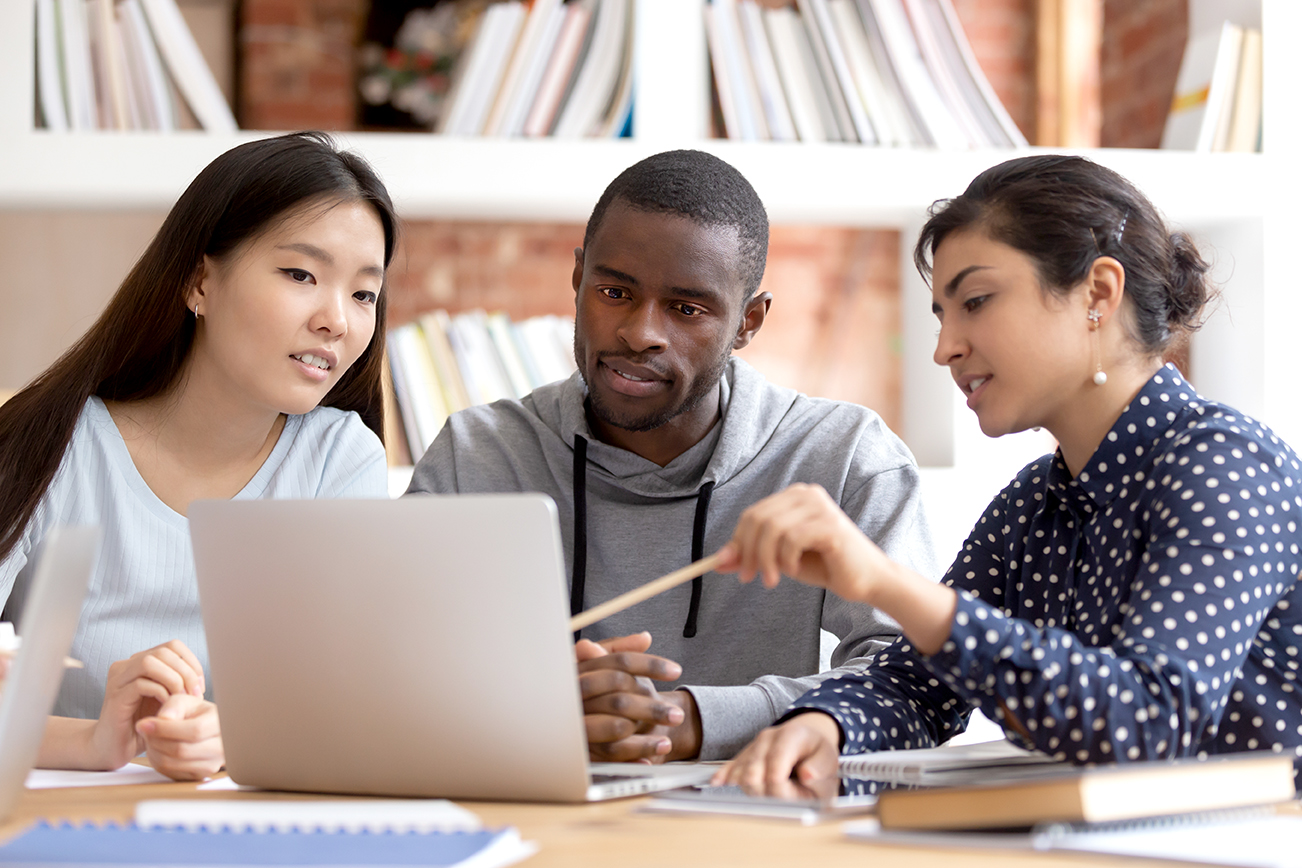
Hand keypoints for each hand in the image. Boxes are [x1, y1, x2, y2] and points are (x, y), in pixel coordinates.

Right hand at [87, 640, 206, 770]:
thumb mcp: (165, 700)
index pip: (172, 646)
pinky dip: (160, 693)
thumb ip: (177, 684)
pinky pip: (141, 684)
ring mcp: (118, 680)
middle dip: (185, 671)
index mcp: (140, 662)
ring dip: (173, 679)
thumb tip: (200, 678)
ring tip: (182, 699)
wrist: (112, 749)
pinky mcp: (115, 697)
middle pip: (163, 651)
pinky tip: (166, 706)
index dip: (191, 662)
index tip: (199, 685)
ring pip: (150, 662)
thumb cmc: (143, 725)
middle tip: (194, 694)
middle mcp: (126, 666)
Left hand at [136, 693, 223, 780]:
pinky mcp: (198, 776)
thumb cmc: (196, 714)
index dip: (165, 729)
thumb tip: (164, 719)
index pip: (194, 731)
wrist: (207, 730)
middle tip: (144, 729)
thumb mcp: (187, 701)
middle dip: (155, 740)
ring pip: (172, 763)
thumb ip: (174, 705)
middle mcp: (221, 748)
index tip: (143, 723)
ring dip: (153, 750)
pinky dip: (157, 761)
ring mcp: (211, 765)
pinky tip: (158, 748)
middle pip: (181, 750)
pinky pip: (170, 772)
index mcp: (221, 725)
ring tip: (150, 738)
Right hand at [575, 632, 698, 761]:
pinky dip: (632, 755)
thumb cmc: (590, 687)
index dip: (650, 665)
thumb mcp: (600, 664)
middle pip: (620, 699)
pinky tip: (648, 760)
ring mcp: (575, 721)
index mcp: (582, 669)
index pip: (620, 662)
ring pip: (616, 727)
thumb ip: (620, 650)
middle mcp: (575, 694)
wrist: (563, 721)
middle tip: (678, 715)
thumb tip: (645, 638)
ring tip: (667, 741)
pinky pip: (610, 754)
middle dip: (652, 708)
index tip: (676, 671)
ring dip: (646, 737)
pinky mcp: (578, 748)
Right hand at [710, 711, 841, 794]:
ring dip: (748, 792)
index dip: (779, 790)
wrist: (807, 738)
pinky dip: (724, 780)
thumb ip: (819, 769)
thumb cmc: (816, 753)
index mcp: (791, 735)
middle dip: (762, 794)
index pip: (776, 766)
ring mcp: (753, 746)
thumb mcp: (829, 759)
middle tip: (777, 803)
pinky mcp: (742, 755)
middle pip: (752, 773)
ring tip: (765, 797)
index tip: (786, 801)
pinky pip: (728, 769)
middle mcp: (768, 738)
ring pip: (738, 774)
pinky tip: (719, 788)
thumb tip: (807, 775)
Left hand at [715, 483, 887, 603]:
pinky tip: (794, 571)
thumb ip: (751, 556)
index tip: (733, 568)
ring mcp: (820, 506)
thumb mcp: (780, 560)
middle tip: (748, 577)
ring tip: (773, 579)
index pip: (753, 514)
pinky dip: (786, 560)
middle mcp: (806, 494)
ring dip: (766, 559)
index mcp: (794, 497)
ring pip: (772, 529)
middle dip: (747, 551)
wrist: (867, 581)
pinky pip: (792, 539)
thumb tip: (717, 561)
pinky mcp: (830, 524)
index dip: (737, 541)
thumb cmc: (825, 566)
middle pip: (758, 518)